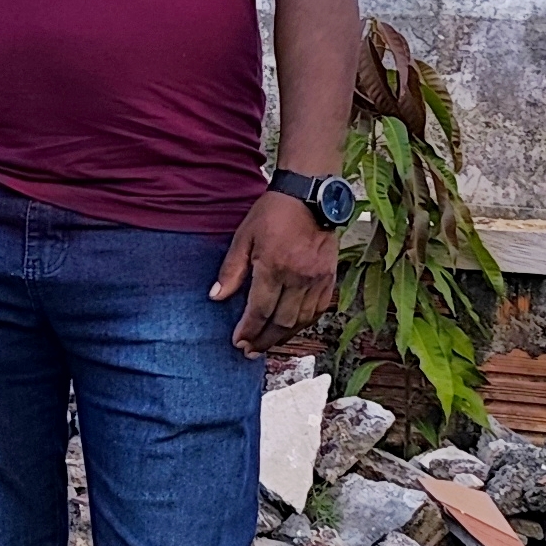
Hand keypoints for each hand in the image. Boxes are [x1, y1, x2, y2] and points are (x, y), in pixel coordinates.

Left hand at [209, 189, 337, 358]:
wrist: (310, 195)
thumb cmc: (273, 213)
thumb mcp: (244, 237)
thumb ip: (231, 270)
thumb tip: (216, 297)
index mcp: (274, 266)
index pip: (260, 310)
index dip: (248, 330)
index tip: (238, 341)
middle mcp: (298, 276)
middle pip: (281, 321)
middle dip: (263, 340)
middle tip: (249, 350)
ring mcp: (317, 279)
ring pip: (300, 320)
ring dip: (282, 337)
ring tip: (267, 344)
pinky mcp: (329, 277)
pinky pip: (318, 310)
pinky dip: (303, 323)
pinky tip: (291, 329)